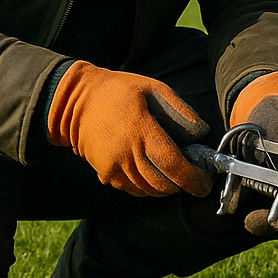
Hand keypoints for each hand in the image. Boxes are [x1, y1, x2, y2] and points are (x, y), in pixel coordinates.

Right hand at [47, 61, 211, 196]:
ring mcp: (113, 166)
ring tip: (175, 177)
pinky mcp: (104, 172)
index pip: (173, 165)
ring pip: (147, 190)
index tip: (203, 183)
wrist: (74, 101)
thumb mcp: (152, 88)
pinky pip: (131, 189)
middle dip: (182, 186)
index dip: (192, 179)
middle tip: (193, 180)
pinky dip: (146, 188)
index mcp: (142, 130)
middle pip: (162, 183)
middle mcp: (127, 153)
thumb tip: (202, 132)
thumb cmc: (118, 90)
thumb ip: (179, 109)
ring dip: (165, 188)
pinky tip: (153, 176)